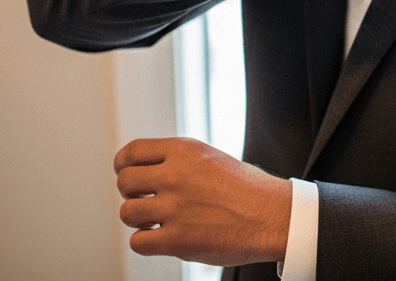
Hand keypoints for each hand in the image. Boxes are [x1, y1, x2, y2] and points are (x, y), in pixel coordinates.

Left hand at [114, 137, 290, 265]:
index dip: (123, 165)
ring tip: (156, 221)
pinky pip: (138, 242)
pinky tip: (163, 238)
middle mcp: (175, 176)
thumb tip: (148, 171)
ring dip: (139, 219)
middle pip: (124, 182)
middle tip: (146, 200)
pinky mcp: (176, 239)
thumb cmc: (249, 190)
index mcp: (183, 151)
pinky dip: (147, 243)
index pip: (131, 152)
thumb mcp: (212, 158)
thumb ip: (179, 161)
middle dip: (131, 193)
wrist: (273, 216)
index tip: (126, 173)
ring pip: (127, 213)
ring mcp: (174, 208)